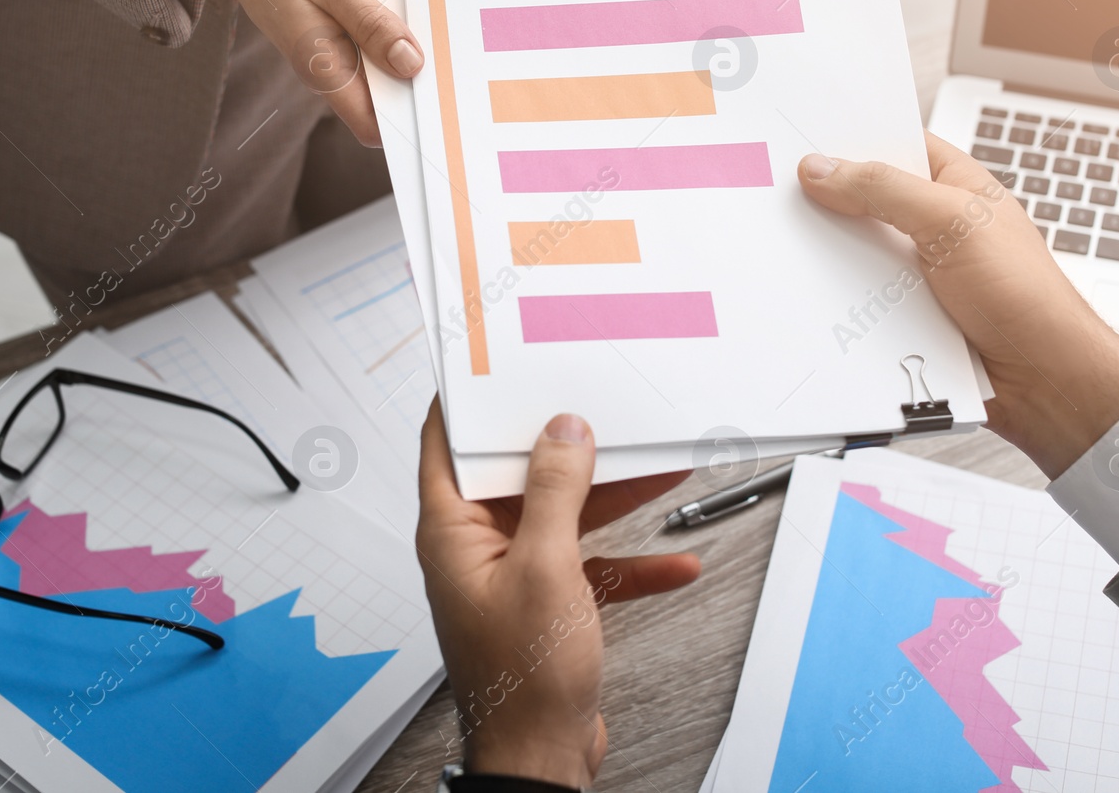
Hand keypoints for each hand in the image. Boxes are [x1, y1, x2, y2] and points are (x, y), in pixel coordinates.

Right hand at [156, 0, 424, 145]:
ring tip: (437, 29)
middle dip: (416, 85)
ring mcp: (336, 57)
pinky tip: (410, 13)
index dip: (407, 122)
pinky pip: (376, 47)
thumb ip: (372, 25)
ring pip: (384, 73)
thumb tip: (411, 65)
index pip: (372, 127)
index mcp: (326, 70)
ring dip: (408, 56)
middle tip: (452, 58)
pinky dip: (394, 35)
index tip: (441, 102)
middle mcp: (332, 73)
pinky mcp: (341, 38)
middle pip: (385, 102)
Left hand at [415, 400, 699, 786]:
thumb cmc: (522, 680)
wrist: (543, 757)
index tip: (492, 364)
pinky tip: (673, 563)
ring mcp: (515, 576)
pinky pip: (590, 566)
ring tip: (657, 467)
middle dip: (565, 445)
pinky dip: (630, 563)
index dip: (466, 401)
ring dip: (611, 499)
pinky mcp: (548, 604)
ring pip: (563, 516)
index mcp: (452, 532)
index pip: (445, 445)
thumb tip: (562, 433)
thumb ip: (555, 493)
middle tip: (597, 406)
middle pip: (519, 475)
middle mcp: (477, 549)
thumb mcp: (546, 568)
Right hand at [797, 133, 1118, 478]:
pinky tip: (819, 301)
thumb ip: (884, 190)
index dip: (853, 142)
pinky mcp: (909, 315)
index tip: (802, 143)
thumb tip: (822, 168)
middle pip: (867, 203)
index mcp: (956, 187)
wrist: (1042, 380)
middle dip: (831, 205)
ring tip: (794, 252)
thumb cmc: (1025, 296)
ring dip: (834, 260)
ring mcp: (921, 272)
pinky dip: (843, 302)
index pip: (896, 147)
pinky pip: (862, 301)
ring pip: (859, 255)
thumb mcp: (952, 222)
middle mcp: (938, 226)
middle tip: (784, 200)